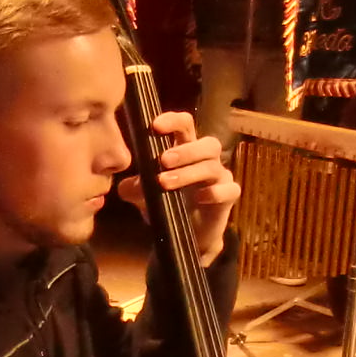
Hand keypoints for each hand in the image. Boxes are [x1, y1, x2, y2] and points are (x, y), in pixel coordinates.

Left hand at [115, 110, 238, 264]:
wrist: (184, 235)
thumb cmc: (167, 204)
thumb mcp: (144, 196)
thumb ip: (133, 188)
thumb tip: (126, 185)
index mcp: (186, 149)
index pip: (185, 125)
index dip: (173, 121)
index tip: (155, 126)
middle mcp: (206, 159)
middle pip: (207, 143)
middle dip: (185, 150)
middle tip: (163, 160)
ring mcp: (219, 177)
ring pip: (212, 166)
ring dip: (188, 172)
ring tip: (165, 182)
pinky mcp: (228, 197)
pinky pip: (229, 190)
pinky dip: (215, 192)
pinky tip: (199, 198)